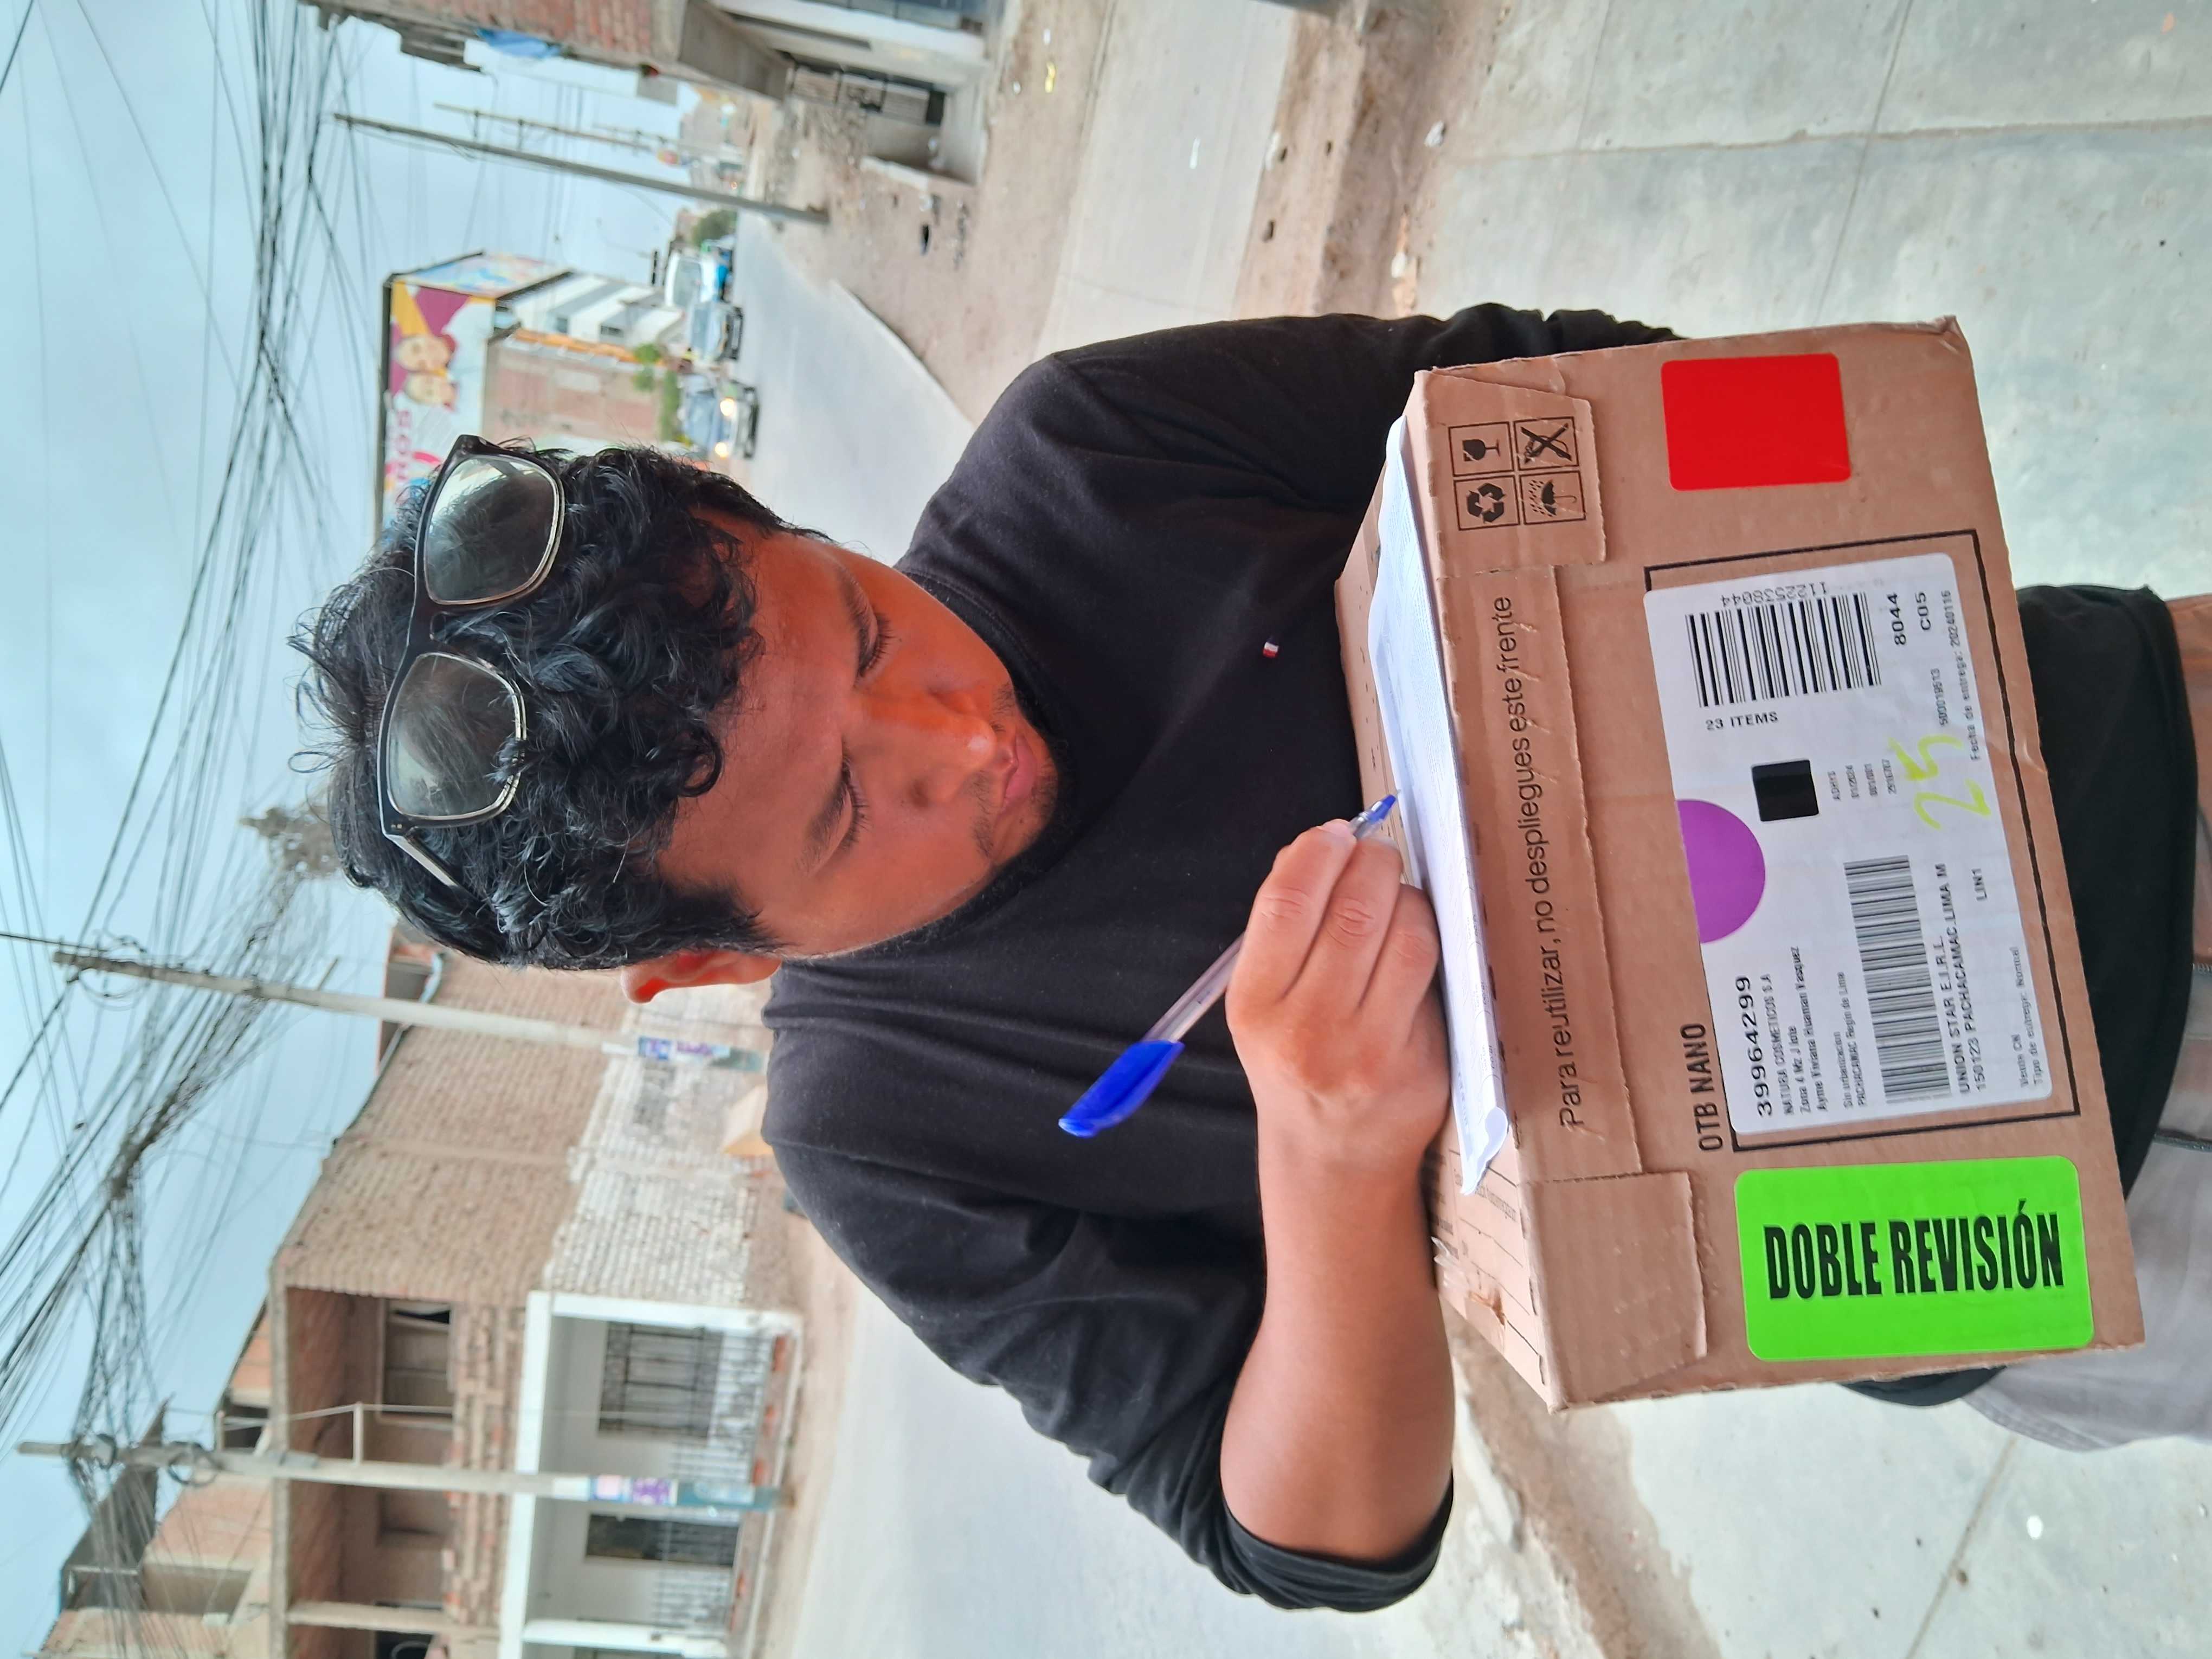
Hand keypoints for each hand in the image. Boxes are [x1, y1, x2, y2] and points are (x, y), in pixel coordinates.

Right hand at [1226, 819, 1448, 1178]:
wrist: (1331, 1157)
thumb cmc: (1295, 1062)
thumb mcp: (1262, 1001)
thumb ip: (1280, 927)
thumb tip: (1314, 846)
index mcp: (1254, 1007)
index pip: (1286, 904)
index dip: (1317, 852)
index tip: (1335, 833)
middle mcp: (1307, 1031)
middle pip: (1354, 910)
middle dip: (1372, 863)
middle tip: (1375, 856)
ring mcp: (1368, 1050)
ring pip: (1406, 934)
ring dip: (1407, 897)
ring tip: (1396, 898)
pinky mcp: (1418, 1061)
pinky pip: (1433, 973)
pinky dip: (1428, 939)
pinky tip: (1415, 940)